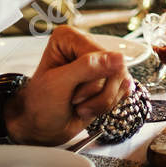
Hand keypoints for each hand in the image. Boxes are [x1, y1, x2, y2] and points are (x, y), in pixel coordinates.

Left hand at [3, 25, 131, 144]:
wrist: (43, 127)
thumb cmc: (41, 104)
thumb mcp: (58, 84)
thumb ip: (87, 67)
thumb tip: (118, 58)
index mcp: (69, 38)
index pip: (99, 54)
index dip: (91, 79)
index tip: (72, 91)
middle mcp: (87, 47)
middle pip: (114, 68)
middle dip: (96, 93)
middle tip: (75, 100)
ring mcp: (101, 64)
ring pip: (121, 80)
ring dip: (102, 102)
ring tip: (81, 105)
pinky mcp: (110, 79)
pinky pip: (124, 90)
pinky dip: (108, 105)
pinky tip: (91, 106)